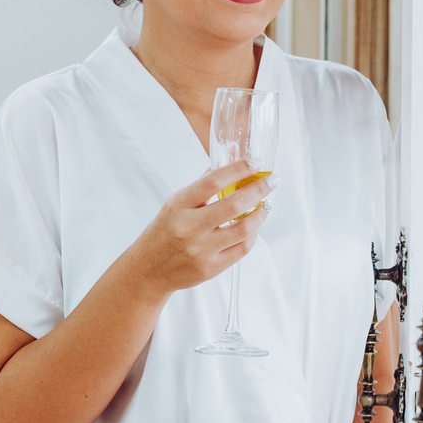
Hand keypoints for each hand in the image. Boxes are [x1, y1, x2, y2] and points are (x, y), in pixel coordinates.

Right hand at [136, 160, 275, 292]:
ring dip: (260, 213)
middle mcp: (189, 228)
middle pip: (233, 205)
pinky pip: (241, 249)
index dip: (238, 169)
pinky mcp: (210, 268)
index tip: (256, 161)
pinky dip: (252, 234)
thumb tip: (231, 152)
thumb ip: (206, 180)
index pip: (212, 181)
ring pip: (243, 229)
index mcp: (179, 206)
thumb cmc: (166, 229)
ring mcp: (200, 250)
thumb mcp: (178, 202)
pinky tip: (254, 225)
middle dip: (259, 189)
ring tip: (266, 204)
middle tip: (273, 179)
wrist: (149, 270)